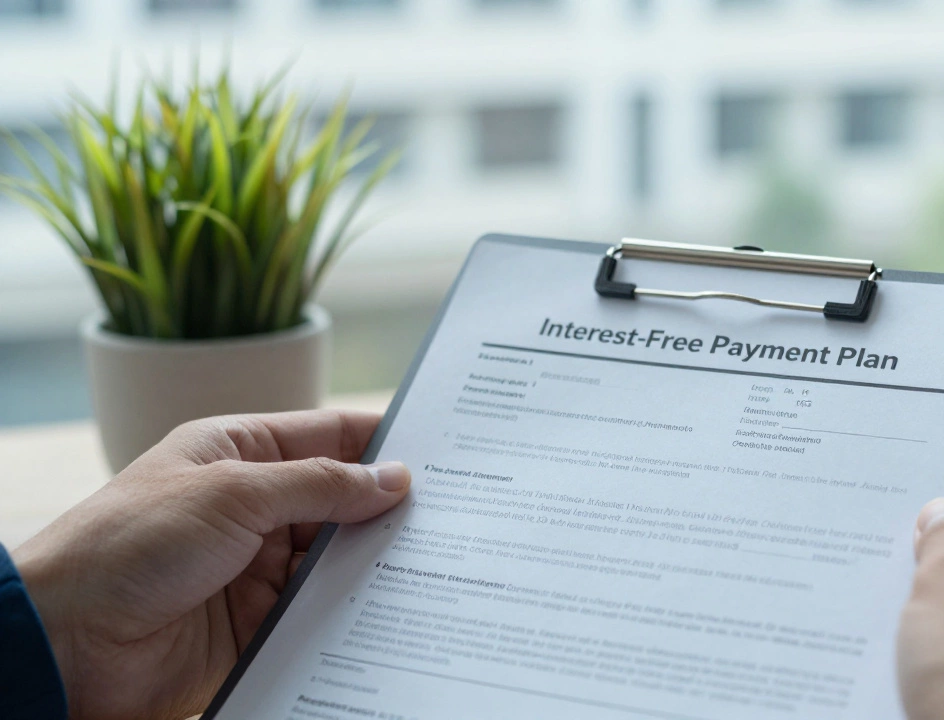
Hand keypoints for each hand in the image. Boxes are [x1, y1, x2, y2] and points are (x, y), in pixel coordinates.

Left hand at [12, 410, 411, 719]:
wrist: (67, 644)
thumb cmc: (129, 545)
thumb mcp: (232, 494)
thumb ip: (319, 485)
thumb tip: (393, 478)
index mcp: (239, 453)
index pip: (329, 436)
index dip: (383, 441)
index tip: (445, 450)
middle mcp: (254, 507)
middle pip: (343, 500)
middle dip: (391, 507)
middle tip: (456, 512)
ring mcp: (258, 566)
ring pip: (339, 559)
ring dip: (377, 562)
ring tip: (437, 562)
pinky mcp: (260, 623)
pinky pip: (322, 612)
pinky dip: (354, 610)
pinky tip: (394, 609)